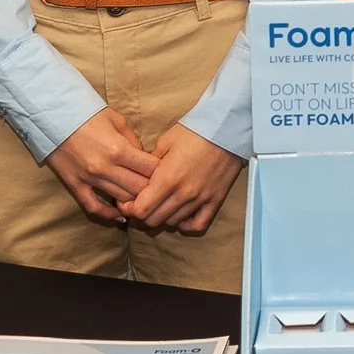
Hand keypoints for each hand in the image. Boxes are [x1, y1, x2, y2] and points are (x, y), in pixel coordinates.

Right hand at [44, 107, 160, 221]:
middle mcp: (105, 167)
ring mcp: (89, 178)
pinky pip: (94, 206)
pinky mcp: (75, 184)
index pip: (150, 170)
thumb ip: (133, 140)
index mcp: (118, 149)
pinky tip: (120, 217)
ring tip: (144, 201)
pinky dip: (109, 215)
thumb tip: (143, 157)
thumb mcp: (116, 119)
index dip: (162, 172)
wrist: (53, 114)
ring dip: (134, 201)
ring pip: (121, 199)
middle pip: (139, 188)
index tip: (166, 173)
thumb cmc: (87, 113)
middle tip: (159, 189)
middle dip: (152, 189)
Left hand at [119, 123, 243, 234]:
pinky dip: (186, 224)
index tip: (127, 202)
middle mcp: (183, 193)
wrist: (226, 128)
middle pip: (154, 220)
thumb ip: (148, 164)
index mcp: (168, 178)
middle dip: (142, 214)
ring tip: (160, 205)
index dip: (129, 208)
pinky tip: (180, 214)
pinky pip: (198, 225)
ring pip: (172, 222)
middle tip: (141, 203)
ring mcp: (200, 199)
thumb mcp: (164, 142)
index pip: (141, 210)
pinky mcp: (215, 200)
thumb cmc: (194, 131)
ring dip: (162, 216)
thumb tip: (139, 178)